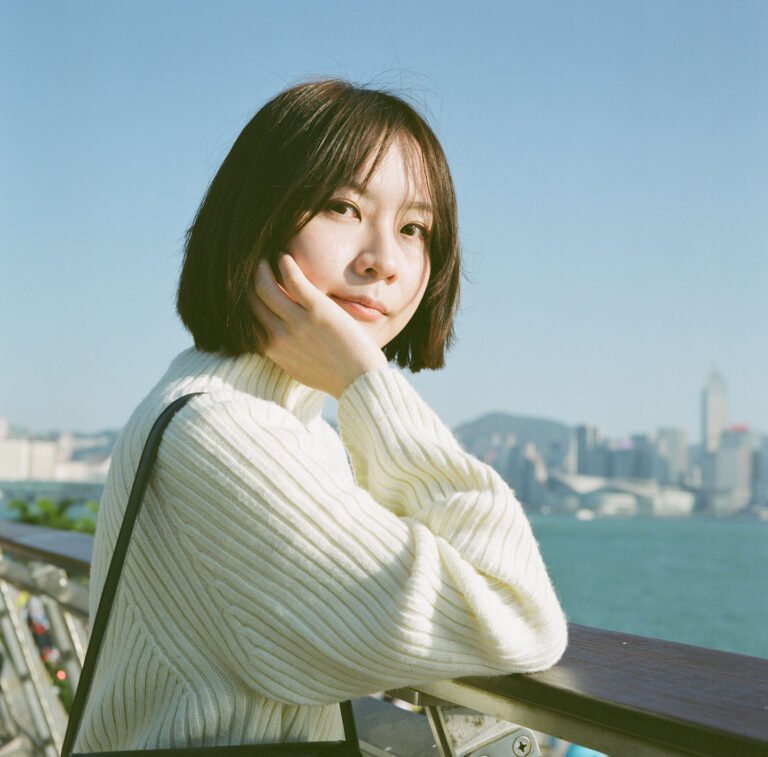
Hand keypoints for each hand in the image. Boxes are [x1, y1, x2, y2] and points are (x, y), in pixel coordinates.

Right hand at [249, 255, 387, 397]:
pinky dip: (284, 263)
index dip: (246, 299)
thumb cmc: (336, 377)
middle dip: (249, 279)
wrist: (361, 383)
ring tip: (267, 256)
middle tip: (255, 265)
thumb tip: (279, 342)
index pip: (247, 318)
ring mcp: (296, 322)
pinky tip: (285, 256)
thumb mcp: (300, 369)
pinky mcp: (316, 310)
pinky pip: (291, 278)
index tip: (251, 285)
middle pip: (251, 299)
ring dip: (262, 266)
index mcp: (273, 350)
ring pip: (263, 285)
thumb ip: (285, 353)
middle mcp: (278, 336)